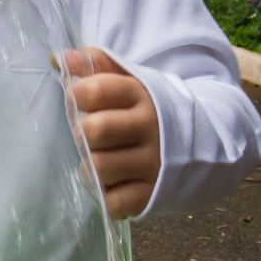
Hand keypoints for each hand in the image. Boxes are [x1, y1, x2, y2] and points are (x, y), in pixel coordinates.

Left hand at [66, 48, 160, 219]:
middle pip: (96, 129)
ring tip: (96, 162)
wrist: (200, 142)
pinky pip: (116, 202)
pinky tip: (111, 185)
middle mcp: (149, 127)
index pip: (97, 89)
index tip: (80, 100)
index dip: (78, 95)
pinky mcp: (152, 193)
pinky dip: (106, 196)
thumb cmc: (146, 111)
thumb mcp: (129, 81)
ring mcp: (153, 162)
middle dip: (82, 132)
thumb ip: (96, 65)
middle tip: (87, 135)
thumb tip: (60, 58)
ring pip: (101, 167)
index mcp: (141, 95)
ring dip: (89, 168)